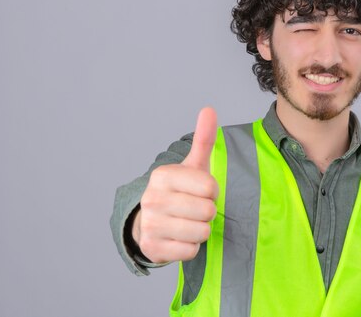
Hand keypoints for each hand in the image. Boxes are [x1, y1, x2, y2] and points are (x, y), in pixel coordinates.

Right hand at [133, 107, 218, 262]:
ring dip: (201, 230)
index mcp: (163, 176)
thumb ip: (203, 139)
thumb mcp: (192, 166)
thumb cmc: (179, 191)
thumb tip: (209, 109)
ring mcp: (150, 224)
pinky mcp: (152, 248)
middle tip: (195, 210)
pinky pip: (190, 251)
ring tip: (189, 223)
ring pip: (200, 232)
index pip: (209, 187)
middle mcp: (152, 199)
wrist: (149, 221)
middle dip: (207, 212)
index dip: (212, 192)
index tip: (201, 192)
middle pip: (207, 211)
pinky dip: (191, 247)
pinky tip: (180, 238)